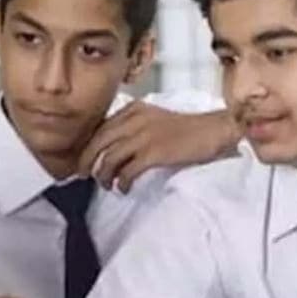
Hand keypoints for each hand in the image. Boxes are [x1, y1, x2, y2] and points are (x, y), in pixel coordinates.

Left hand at [79, 102, 236, 192]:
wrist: (214, 130)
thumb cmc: (188, 129)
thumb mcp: (155, 118)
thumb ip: (134, 126)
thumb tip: (113, 149)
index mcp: (134, 109)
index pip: (101, 127)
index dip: (88, 146)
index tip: (83, 160)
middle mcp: (135, 119)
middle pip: (99, 142)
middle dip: (86, 161)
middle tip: (82, 175)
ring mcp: (144, 135)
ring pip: (110, 158)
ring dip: (103, 175)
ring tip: (106, 185)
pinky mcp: (154, 152)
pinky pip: (127, 171)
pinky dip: (122, 182)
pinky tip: (124, 188)